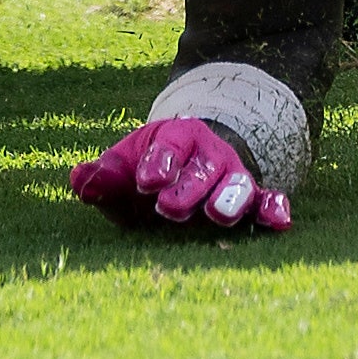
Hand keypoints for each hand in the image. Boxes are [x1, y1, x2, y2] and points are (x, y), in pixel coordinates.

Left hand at [70, 118, 293, 232]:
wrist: (184, 173)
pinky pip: (267, 201)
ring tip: (216, 215)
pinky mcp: (251, 201)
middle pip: (203, 167)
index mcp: (175, 135)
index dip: (158, 161)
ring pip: (237, 184)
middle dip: (187, 187)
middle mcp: (208, 153)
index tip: (144, 182)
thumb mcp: (124, 170)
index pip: (169, 142)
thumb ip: (103, 178)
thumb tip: (80, 179)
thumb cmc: (147, 174)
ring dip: (228, 198)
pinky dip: (274, 209)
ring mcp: (233, 176)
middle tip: (166, 208)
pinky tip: (277, 222)